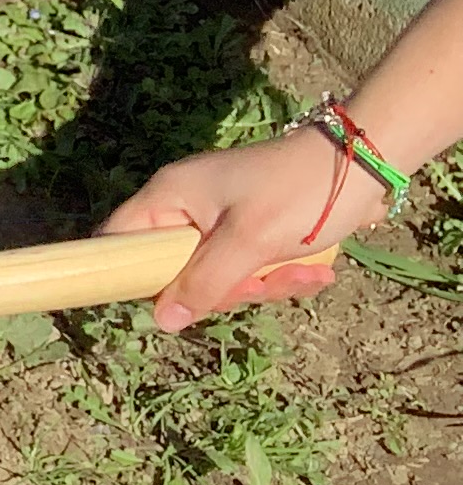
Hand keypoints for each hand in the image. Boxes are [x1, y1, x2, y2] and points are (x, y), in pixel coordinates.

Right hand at [102, 128, 371, 330]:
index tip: (166, 305)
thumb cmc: (299, 193)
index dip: (127, 276)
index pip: (118, 240)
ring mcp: (219, 220)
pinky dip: (279, 276)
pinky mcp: (250, 231)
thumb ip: (204, 283)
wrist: (366, 162)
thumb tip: (163, 322)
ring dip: (262, 286)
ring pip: (216, 276)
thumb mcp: (250, 242)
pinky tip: (313, 271)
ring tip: (301, 272)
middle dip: (222, 288)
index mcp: (170, 196)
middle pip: (173, 270)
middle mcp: (187, 207)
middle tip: (258, 284)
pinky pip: (247, 270)